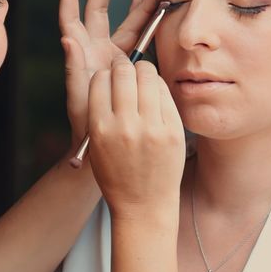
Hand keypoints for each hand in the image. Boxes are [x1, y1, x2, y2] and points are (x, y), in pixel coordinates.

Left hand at [59, 0, 159, 144]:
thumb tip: (66, 39)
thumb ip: (73, 67)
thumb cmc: (83, 121)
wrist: (99, 139)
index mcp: (80, 52)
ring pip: (124, 20)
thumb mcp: (77, 95)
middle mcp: (94, 48)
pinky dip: (143, 21)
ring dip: (136, 3)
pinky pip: (135, 37)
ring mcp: (110, 54)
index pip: (71, 16)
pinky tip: (151, 7)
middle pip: (98, 8)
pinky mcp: (124, 64)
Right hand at [87, 55, 184, 220]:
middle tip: (126, 70)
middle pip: (123, 72)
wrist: (144, 204)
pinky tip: (155, 94)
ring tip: (142, 78)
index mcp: (101, 128)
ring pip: (147, 75)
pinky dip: (158, 87)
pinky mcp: (173, 130)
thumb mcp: (97, 145)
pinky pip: (165, 92)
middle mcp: (125, 125)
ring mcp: (152, 127)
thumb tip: (109, 74)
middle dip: (123, 66)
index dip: (104, 75)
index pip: (100, 79)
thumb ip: (100, 111)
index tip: (109, 78)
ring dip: (143, 71)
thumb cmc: (116, 173)